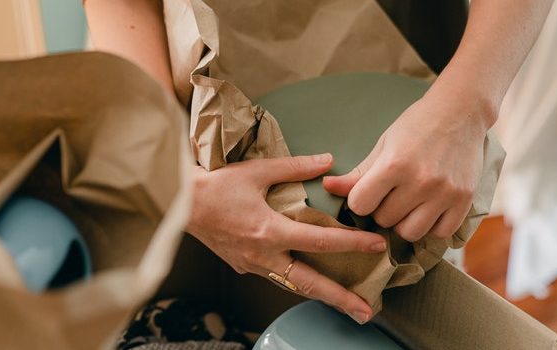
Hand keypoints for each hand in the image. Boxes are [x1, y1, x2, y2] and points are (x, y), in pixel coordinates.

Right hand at [187, 154, 387, 321]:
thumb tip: (327, 162)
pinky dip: (295, 281)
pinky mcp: (242, 265)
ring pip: (292, 285)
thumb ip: (295, 167)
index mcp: (270, 231)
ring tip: (345, 304)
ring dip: (320, 295)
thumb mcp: (257, 171)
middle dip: (340, 299)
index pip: (321, 242)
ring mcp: (251, 265)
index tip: (377, 246)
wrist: (179, 203)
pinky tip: (308, 280)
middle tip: (366, 312)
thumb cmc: (215, 185)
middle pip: (310, 283)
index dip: (353, 244)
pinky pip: (275, 277)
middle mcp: (263, 256)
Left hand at [323, 92, 490, 241]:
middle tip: (391, 193)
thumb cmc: (416, 126)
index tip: (367, 191)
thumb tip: (326, 187)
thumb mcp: (383, 145)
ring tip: (408, 203)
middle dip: (382, 210)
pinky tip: (429, 208)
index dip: (359, 200)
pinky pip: (441, 233)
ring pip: (411, 233)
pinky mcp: (464, 200)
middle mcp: (421, 181)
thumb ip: (357, 173)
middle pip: (384, 220)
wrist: (461, 112)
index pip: (360, 205)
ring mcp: (445, 193)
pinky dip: (431, 226)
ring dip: (404, 222)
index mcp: (395, 164)